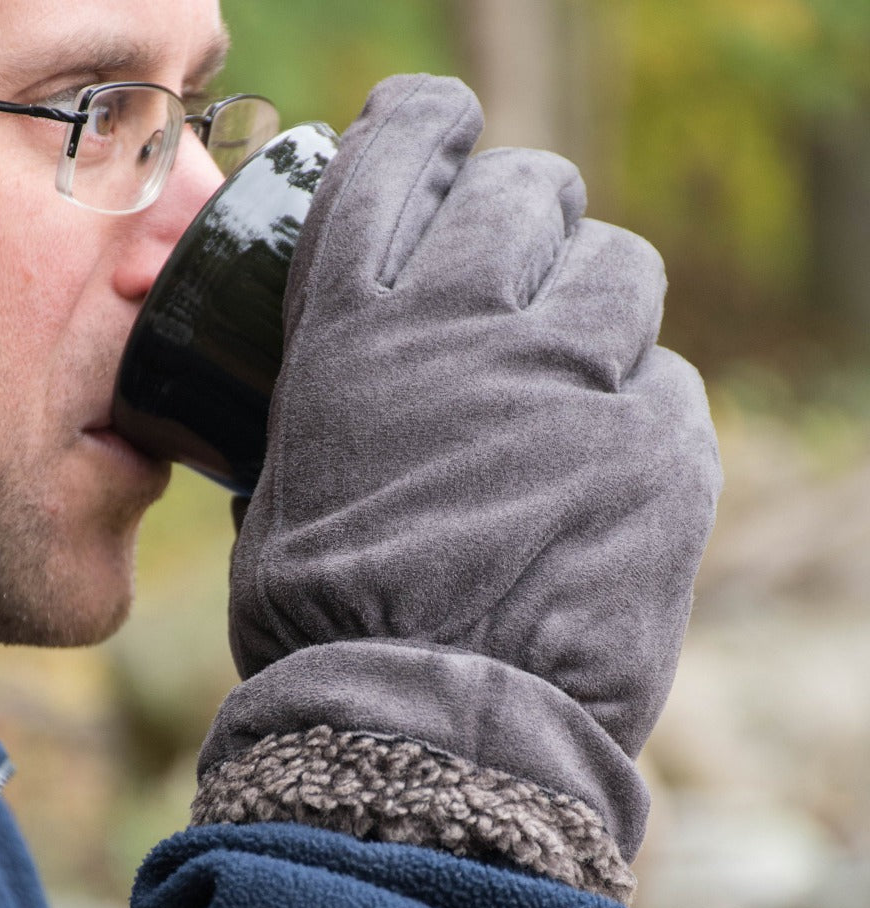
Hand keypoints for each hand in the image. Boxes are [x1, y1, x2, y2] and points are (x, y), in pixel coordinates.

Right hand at [213, 74, 720, 870]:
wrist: (427, 732)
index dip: (425, 125)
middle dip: (524, 210)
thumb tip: (365, 365)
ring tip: (566, 373)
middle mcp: (467, 326)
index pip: (401, 151)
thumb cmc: (330, 619)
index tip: (440, 131)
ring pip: (620, 267)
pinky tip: (600, 473)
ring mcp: (574, 381)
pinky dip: (638, 412)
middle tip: (516, 263)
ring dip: (594, 302)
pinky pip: (667, 383)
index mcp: (356, 327)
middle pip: (527, 191)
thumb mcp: (290, 481)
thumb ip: (335, 395)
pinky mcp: (663, 448)